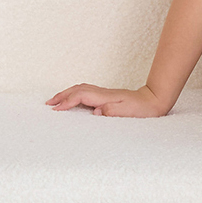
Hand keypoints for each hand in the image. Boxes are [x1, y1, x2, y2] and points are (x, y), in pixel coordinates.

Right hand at [46, 83, 168, 116]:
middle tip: (48, 103)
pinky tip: (72, 100)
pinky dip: (75, 95)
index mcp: (105, 97)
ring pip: (81, 89)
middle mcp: (102, 93)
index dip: (67, 102)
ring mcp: (103, 94)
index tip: (56, 109)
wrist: (152, 101)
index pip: (81, 96)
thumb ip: (111, 112)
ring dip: (67, 93)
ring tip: (55, 100)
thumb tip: (96, 112)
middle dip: (62, 95)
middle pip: (78, 89)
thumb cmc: (141, 109)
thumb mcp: (127, 113)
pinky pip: (85, 93)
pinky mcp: (105, 97)